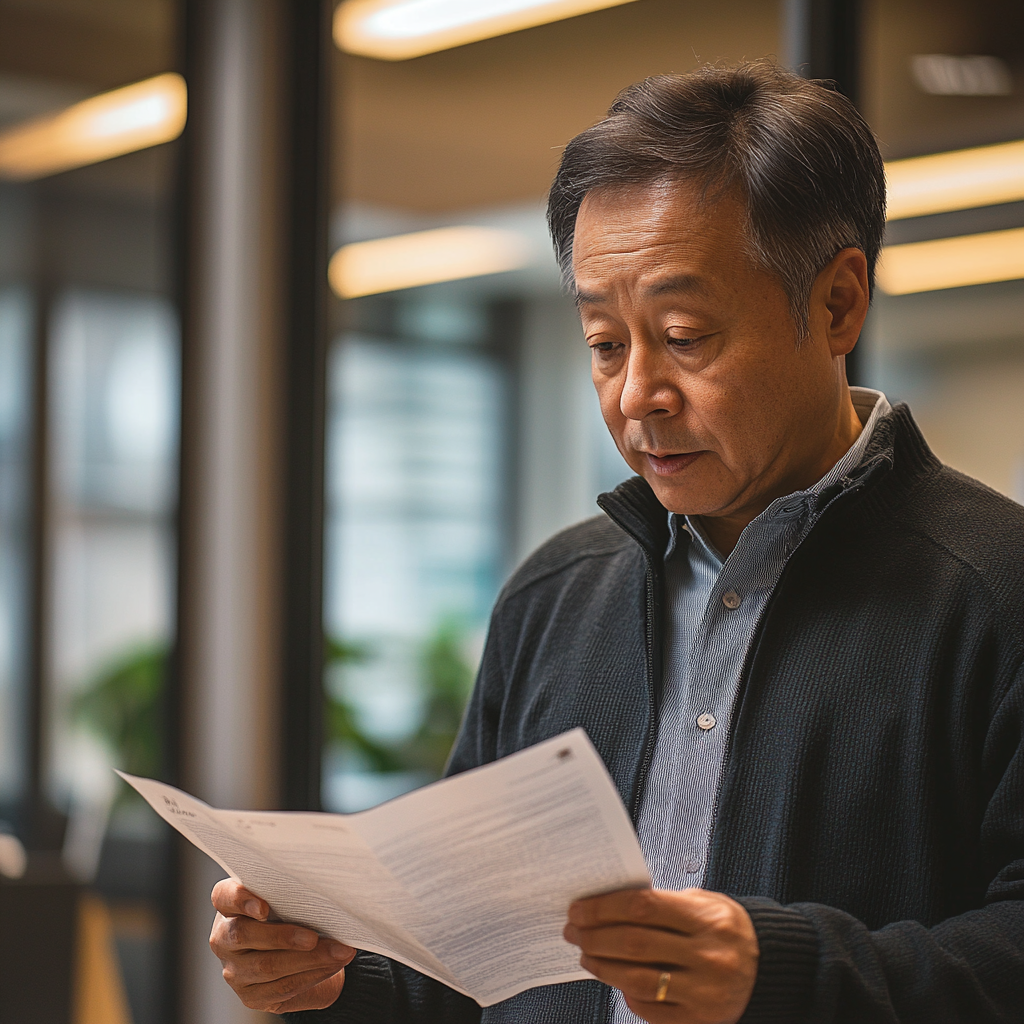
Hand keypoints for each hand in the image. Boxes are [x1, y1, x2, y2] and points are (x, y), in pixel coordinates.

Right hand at [210, 878, 355, 1012]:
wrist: (300, 954)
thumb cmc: (293, 915)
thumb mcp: (287, 898)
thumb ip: (290, 891)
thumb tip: (322, 885)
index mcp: (230, 906)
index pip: (224, 897)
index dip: (240, 900)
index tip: (264, 908)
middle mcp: (224, 938)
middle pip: (243, 936)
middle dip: (283, 937)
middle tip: (314, 937)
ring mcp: (234, 970)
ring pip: (268, 966)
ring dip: (310, 960)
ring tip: (339, 952)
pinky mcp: (251, 996)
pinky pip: (283, 987)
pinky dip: (313, 975)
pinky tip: (332, 965)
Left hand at [564, 887, 757, 1023]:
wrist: (767, 966)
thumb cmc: (724, 928)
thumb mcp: (703, 903)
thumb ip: (661, 904)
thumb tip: (607, 905)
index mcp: (707, 919)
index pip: (643, 906)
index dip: (604, 907)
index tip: (580, 908)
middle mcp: (708, 956)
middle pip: (634, 944)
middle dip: (595, 936)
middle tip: (574, 930)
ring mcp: (704, 992)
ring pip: (637, 980)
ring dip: (602, 967)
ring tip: (587, 954)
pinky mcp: (699, 1021)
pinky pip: (650, 1009)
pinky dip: (625, 992)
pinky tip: (616, 979)